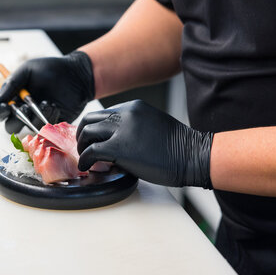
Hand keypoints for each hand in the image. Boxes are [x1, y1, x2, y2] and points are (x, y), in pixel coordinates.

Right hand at [0, 51, 94, 132]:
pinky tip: (55, 105)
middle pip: (11, 126)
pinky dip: (49, 116)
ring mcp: (38, 119)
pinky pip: (46, 127)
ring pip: (29, 127)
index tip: (5, 106)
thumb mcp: (28, 70)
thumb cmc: (50, 69)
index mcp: (14, 98)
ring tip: (47, 101)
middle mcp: (24, 111)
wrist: (76, 74)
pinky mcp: (52, 124)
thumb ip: (12, 83)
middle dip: (17, 119)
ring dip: (35, 116)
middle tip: (26, 107)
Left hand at [76, 100, 213, 188]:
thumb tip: (115, 139)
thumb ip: (133, 126)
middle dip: (82, 134)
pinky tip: (87, 167)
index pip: (103, 113)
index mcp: (133, 107)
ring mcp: (122, 129)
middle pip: (90, 119)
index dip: (94, 127)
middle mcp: (125, 113)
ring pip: (87, 132)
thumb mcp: (152, 124)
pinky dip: (85, 160)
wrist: (193, 156)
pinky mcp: (119, 147)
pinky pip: (91, 151)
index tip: (91, 139)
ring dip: (82, 146)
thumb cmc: (178, 147)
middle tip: (83, 147)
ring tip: (85, 158)